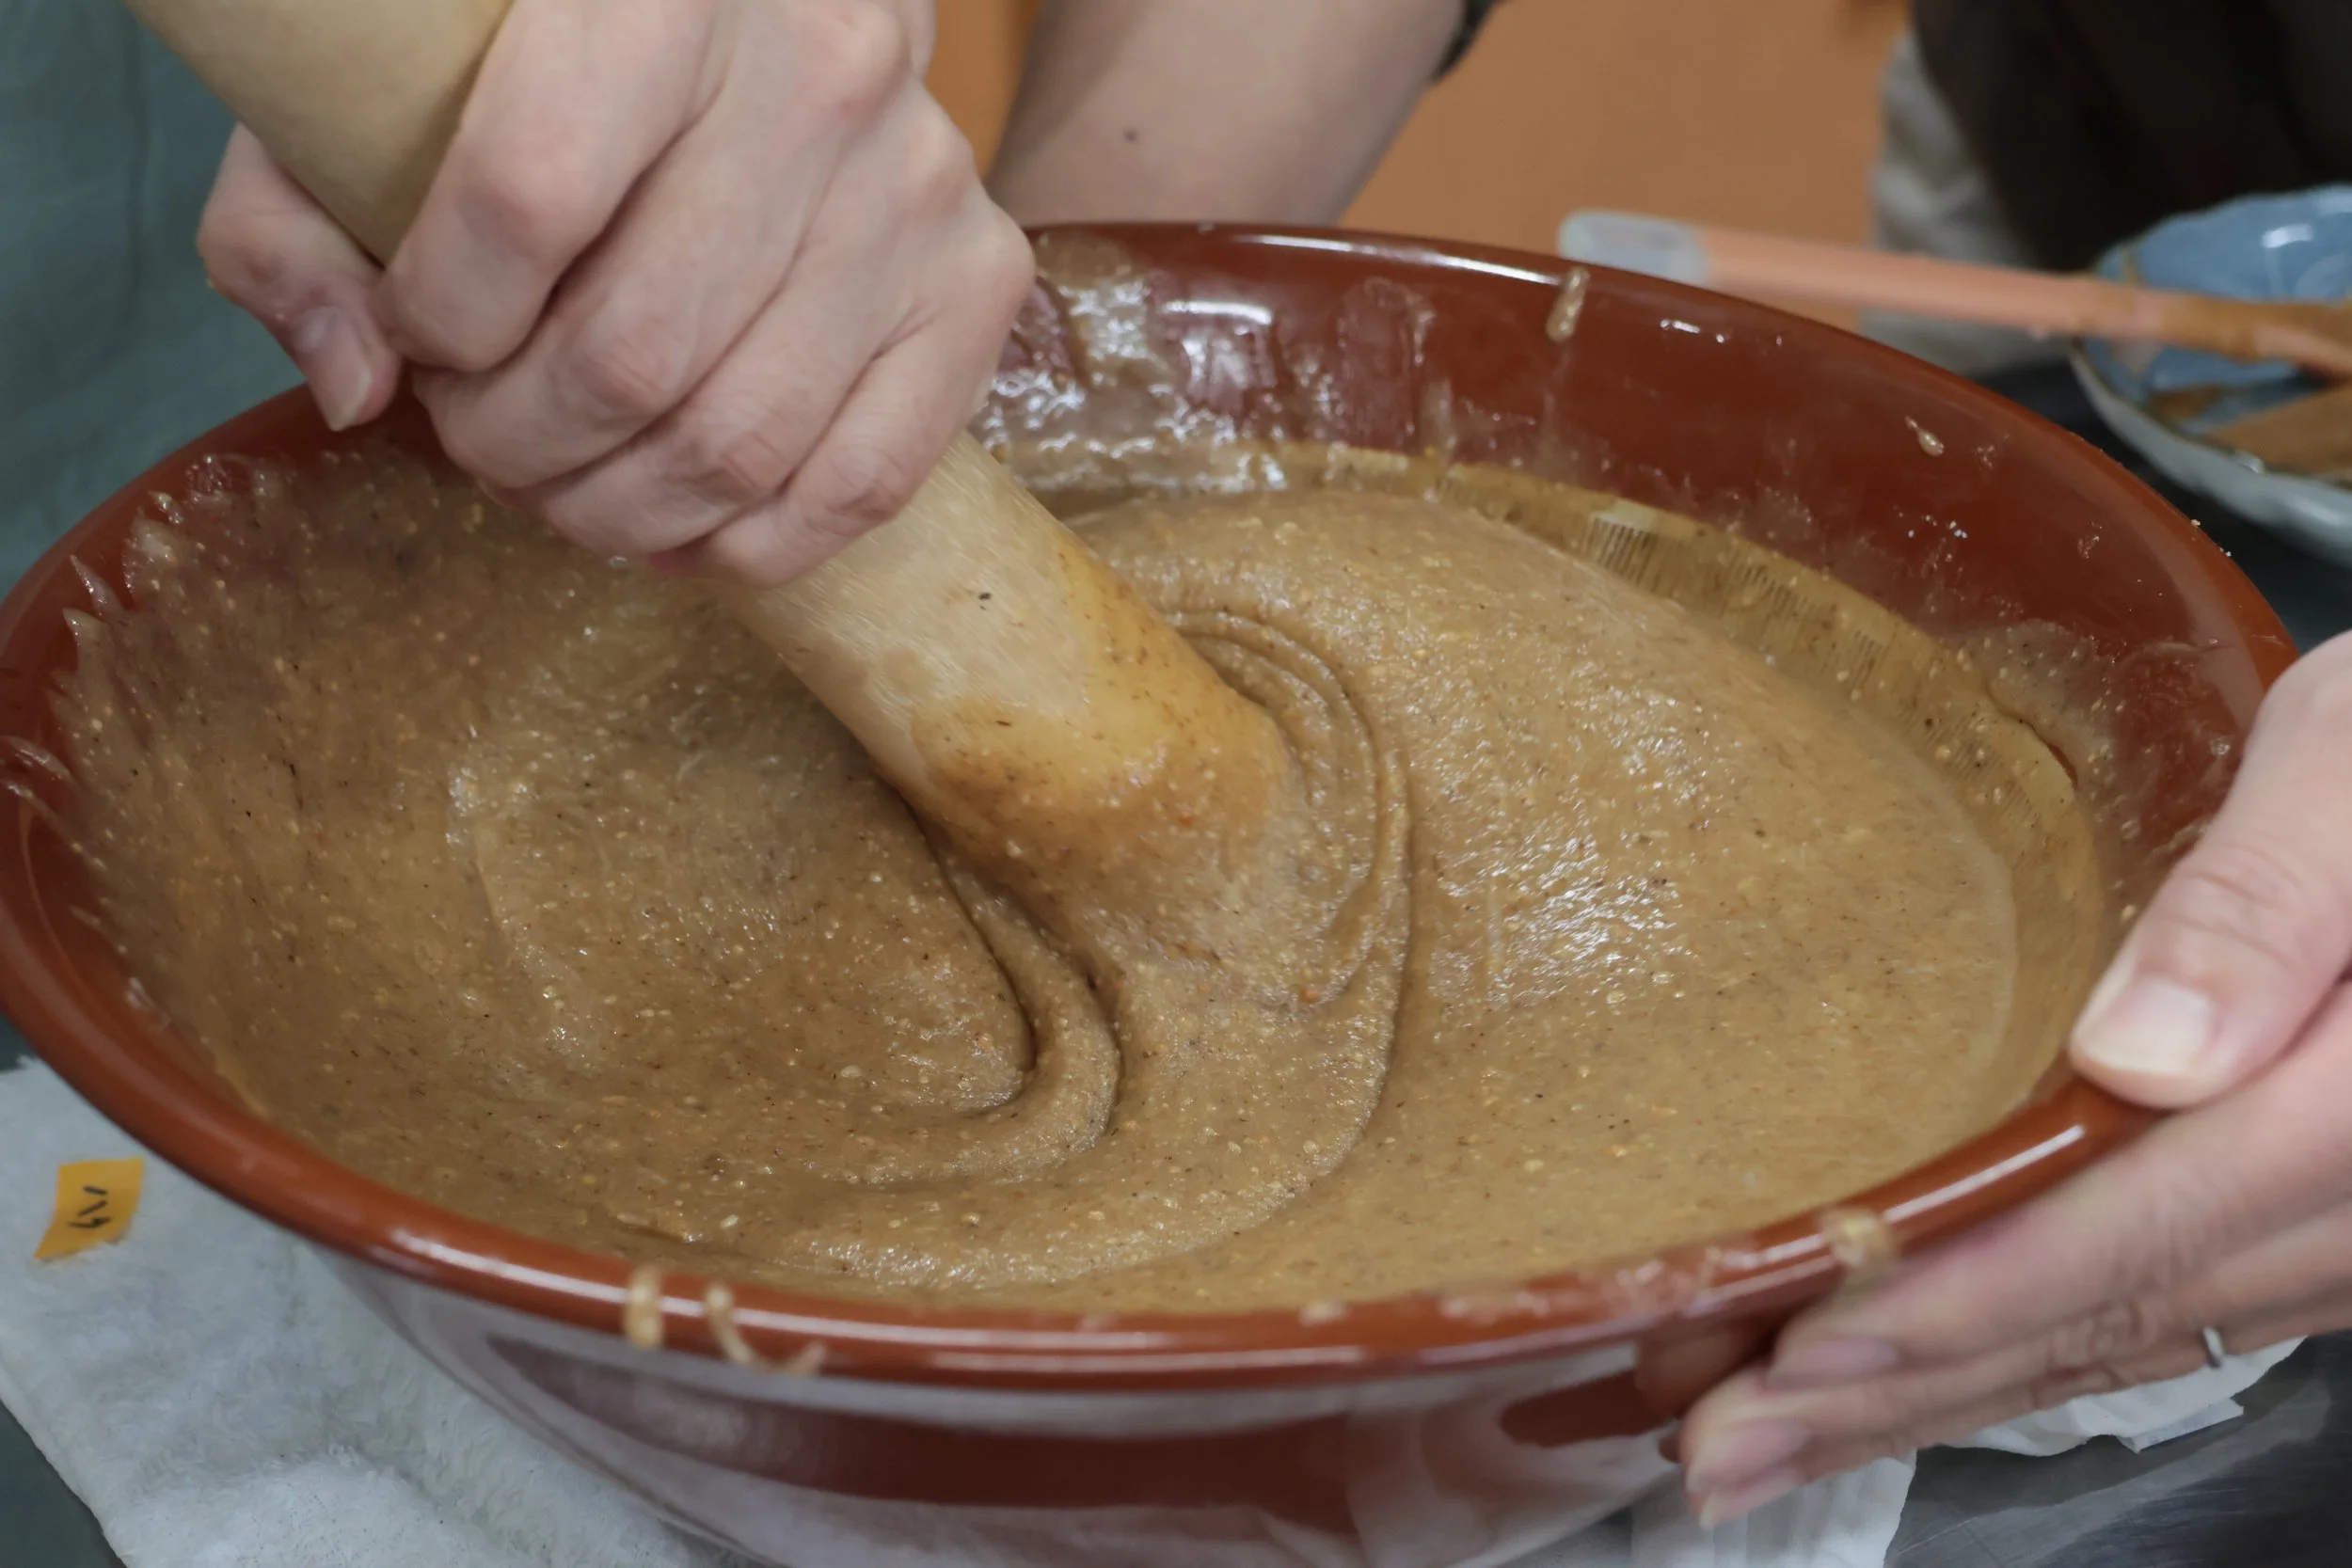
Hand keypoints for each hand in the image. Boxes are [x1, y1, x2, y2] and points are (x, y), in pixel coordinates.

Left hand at [198, 0, 1033, 585]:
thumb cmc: (558, 40)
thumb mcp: (394, 76)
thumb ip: (306, 215)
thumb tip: (359, 390)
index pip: (527, 200)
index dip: (440, 318)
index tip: (415, 335)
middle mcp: (819, 72)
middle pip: (635, 354)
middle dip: (518, 444)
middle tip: (479, 438)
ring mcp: (918, 184)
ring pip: (744, 440)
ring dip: (618, 510)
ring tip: (560, 488)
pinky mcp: (980, 274)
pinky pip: (867, 476)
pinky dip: (754, 546)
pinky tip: (675, 531)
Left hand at [1679, 631, 2351, 1524]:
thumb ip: (2271, 897)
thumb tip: (2147, 1056)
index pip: (2138, 1229)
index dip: (1962, 1301)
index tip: (1800, 1351)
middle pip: (2110, 1318)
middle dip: (1899, 1389)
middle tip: (1718, 1442)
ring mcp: (2344, 1228)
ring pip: (2129, 1338)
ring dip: (1942, 1394)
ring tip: (1768, 1433)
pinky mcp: (2317, 1221)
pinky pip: (2167, 1313)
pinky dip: (2030, 1352)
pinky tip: (1920, 1375)